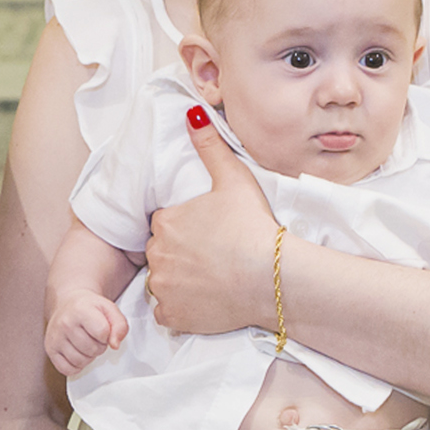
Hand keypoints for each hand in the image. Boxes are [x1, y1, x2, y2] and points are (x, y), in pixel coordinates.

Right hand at [44, 291, 127, 376]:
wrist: (67, 303)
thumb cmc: (88, 307)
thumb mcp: (109, 308)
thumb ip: (120, 325)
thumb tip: (115, 345)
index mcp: (80, 310)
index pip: (103, 332)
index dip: (107, 334)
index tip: (102, 328)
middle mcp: (65, 323)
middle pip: (92, 349)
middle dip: (98, 346)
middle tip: (93, 336)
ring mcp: (55, 337)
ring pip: (80, 361)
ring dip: (88, 356)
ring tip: (85, 343)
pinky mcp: (50, 349)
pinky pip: (67, 369)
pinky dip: (76, 365)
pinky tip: (77, 352)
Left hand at [144, 105, 280, 334]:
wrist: (273, 278)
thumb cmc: (254, 227)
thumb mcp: (233, 179)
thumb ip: (210, 146)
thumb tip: (192, 113)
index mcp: (164, 221)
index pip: (164, 223)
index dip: (186, 228)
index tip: (209, 233)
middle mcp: (156, 254)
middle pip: (161, 252)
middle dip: (179, 253)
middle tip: (212, 256)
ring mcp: (163, 287)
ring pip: (163, 281)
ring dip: (178, 280)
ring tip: (211, 278)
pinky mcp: (173, 316)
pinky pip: (167, 311)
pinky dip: (181, 308)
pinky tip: (205, 300)